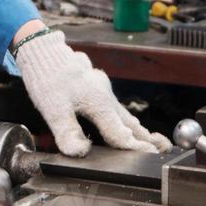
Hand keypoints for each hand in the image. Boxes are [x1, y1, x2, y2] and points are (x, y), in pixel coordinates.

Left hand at [16, 30, 172, 155]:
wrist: (41, 48)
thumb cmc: (47, 78)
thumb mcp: (53, 109)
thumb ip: (68, 132)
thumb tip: (80, 153)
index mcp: (98, 102)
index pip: (119, 132)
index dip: (135, 147)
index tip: (152, 156)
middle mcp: (104, 94)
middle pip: (128, 122)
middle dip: (146, 137)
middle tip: (165, 147)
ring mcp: (101, 88)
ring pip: (122, 112)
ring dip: (137, 127)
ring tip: (151, 138)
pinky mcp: (95, 85)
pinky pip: (114, 105)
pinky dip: (124, 117)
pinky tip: (124, 120)